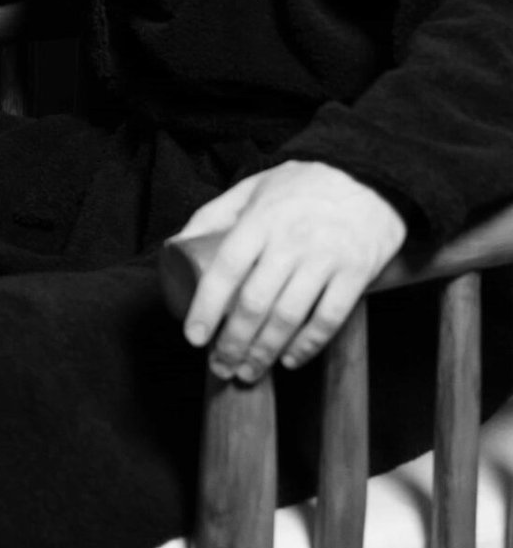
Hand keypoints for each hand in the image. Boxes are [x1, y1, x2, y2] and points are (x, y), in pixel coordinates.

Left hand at [176, 161, 406, 382]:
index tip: (194, 337)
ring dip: (265, 352)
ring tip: (248, 373)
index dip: (206, 307)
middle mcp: (290, 240)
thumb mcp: (253, 187)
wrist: (369, 174)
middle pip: (254, 302)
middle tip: (220, 367)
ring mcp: (325, 258)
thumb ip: (216, 213)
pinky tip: (290, 360)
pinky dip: (308, 345)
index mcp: (260, 220)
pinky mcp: (356, 272)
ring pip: (289, 316)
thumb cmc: (302, 185)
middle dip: (233, 342)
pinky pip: (328, 318)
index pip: (225, 269)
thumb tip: (179, 244)